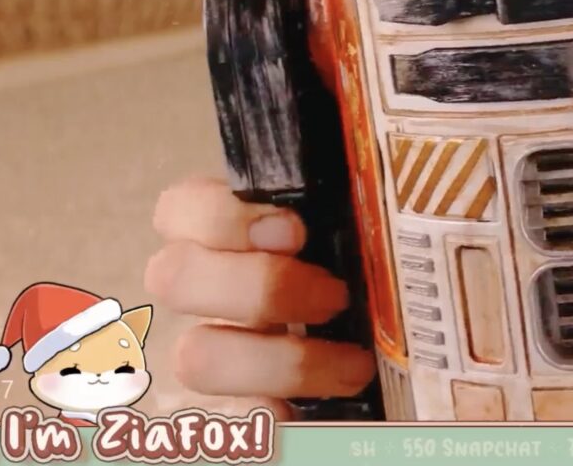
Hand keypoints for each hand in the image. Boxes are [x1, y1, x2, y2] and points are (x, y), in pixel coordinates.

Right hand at [145, 176, 375, 412]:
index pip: (179, 210)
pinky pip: (229, 423)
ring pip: (195, 356)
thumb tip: (401, 148)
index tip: (296, 230)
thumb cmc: (380, 284)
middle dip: (260, 285)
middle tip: (336, 296)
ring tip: (354, 364)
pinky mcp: (235, 415)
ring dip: (283, 362)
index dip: (222, 216)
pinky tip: (313, 414)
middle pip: (171, 276)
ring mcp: (215, 357)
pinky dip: (272, 419)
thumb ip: (362, 205)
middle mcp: (210, 295)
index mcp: (233, 236)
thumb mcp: (371, 234)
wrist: (397, 369)